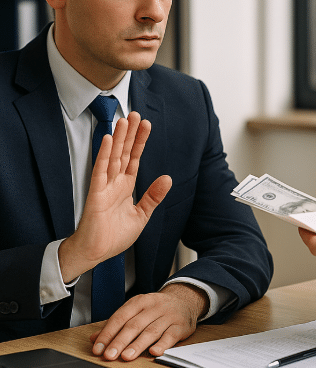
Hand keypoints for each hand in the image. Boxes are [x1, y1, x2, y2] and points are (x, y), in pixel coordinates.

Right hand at [59, 112, 171, 282]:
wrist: (97, 253)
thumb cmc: (114, 236)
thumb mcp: (142, 215)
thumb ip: (153, 196)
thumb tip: (168, 178)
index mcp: (126, 187)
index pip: (134, 159)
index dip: (140, 142)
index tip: (146, 125)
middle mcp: (115, 183)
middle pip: (124, 152)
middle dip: (130, 134)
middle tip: (136, 114)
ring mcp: (105, 186)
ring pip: (113, 156)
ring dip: (119, 138)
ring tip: (124, 120)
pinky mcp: (95, 194)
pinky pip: (100, 171)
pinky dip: (104, 155)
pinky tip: (109, 140)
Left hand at [91, 283, 208, 360]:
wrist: (185, 300)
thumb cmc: (157, 308)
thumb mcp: (137, 309)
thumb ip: (117, 324)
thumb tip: (95, 338)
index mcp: (141, 301)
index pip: (121, 316)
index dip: (108, 333)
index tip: (98, 348)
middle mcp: (154, 306)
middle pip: (135, 324)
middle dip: (120, 341)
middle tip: (109, 355)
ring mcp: (168, 316)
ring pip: (151, 330)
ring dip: (138, 344)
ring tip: (127, 356)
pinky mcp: (180, 326)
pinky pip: (171, 336)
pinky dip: (162, 344)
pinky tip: (154, 352)